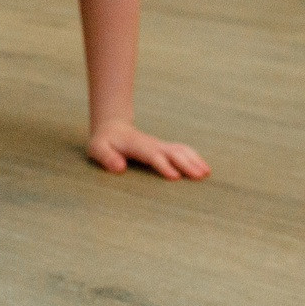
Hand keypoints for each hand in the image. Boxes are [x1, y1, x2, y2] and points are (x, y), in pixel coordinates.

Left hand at [87, 121, 208, 179]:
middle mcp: (152, 144)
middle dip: (187, 164)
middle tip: (200, 177)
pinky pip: (183, 150)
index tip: (176, 177)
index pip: (153, 156)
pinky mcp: (164, 148)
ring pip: (181, 150)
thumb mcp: (97, 149)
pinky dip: (194, 157)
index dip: (164, 166)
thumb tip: (119, 168)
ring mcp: (160, 145)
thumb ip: (106, 158)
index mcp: (137, 146)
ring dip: (194, 160)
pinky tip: (204, 167)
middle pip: (172, 153)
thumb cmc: (104, 142)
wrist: (112, 128)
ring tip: (207, 173)